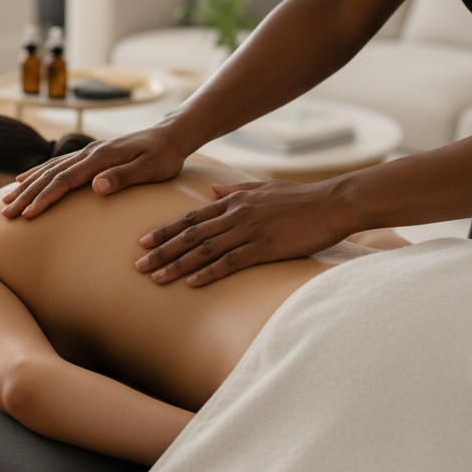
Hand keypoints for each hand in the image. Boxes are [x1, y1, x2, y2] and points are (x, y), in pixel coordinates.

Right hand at [1, 125, 188, 217]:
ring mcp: (87, 153)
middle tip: (5, 214)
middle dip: (26, 195)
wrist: (171, 135)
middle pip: (50, 175)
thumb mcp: (151, 169)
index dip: (44, 198)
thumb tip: (96, 186)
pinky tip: (23, 180)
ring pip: (48, 170)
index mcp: (101, 158)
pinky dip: (36, 173)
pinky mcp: (89, 155)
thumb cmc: (165, 156)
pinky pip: (56, 165)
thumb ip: (124, 177)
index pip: (65, 180)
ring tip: (6, 201)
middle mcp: (89, 153)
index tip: (28, 215)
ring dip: (26, 186)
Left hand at [135, 179, 351, 285]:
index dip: (165, 230)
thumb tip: (213, 191)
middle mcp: (236, 214)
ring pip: (204, 249)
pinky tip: (191, 283)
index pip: (191, 217)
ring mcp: (249, 230)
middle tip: (138, 264)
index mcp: (234, 201)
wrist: (332, 204)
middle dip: (162, 250)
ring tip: (156, 278)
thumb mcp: (264, 189)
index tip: (143, 242)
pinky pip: (230, 262)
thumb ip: (236, 191)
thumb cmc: (300, 200)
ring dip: (177, 265)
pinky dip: (209, 272)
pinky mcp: (265, 247)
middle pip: (190, 234)